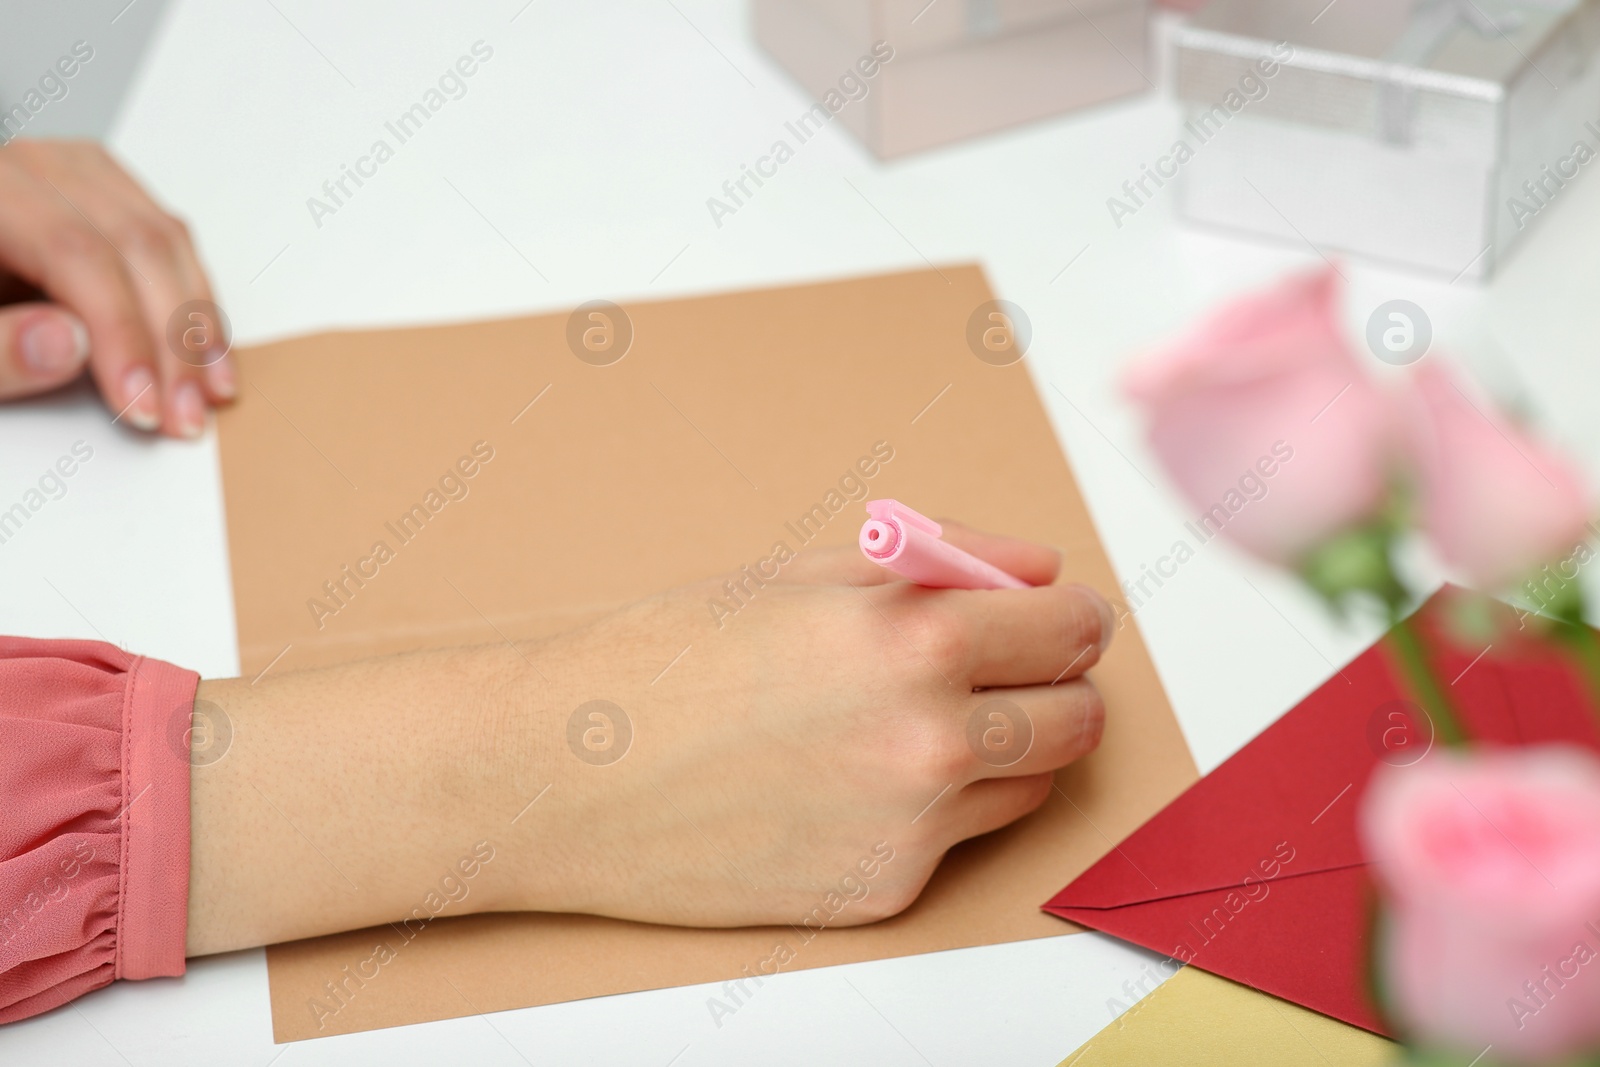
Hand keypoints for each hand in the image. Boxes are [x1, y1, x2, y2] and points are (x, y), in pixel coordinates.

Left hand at [0, 140, 232, 435]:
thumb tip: (65, 343)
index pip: (77, 252)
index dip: (120, 332)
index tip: (139, 404)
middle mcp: (37, 169)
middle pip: (135, 244)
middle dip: (170, 342)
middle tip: (180, 416)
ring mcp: (79, 178)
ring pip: (166, 243)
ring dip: (195, 328)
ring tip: (203, 397)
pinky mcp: (109, 200)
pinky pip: (172, 246)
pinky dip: (195, 305)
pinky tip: (205, 359)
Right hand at [519, 522, 1112, 925]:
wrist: (569, 774)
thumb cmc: (673, 659)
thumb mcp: (806, 573)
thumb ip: (943, 563)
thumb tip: (1036, 570)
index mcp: (917, 642)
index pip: (1071, 629)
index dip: (1065, 615)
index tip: (1053, 618)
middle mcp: (931, 741)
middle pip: (1078, 718)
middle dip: (1055, 684)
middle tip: (1007, 670)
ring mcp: (910, 828)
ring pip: (1033, 784)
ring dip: (1006, 748)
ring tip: (922, 722)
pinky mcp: (882, 892)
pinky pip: (959, 840)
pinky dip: (936, 808)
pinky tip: (857, 780)